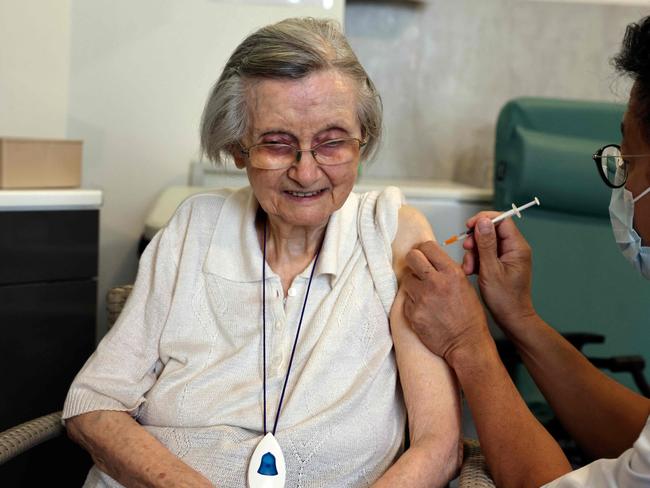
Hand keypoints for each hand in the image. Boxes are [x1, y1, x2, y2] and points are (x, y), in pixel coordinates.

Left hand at [402, 241, 490, 362]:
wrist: (466, 343)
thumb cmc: (469, 316)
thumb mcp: (465, 285)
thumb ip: (447, 270)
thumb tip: (430, 259)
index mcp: (451, 273)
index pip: (427, 246)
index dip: (425, 250)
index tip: (424, 255)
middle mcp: (435, 283)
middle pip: (412, 257)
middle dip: (414, 262)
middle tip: (418, 270)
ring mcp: (422, 298)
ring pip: (406, 278)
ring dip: (413, 284)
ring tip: (425, 294)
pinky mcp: (412, 313)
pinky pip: (406, 299)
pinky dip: (412, 302)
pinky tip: (424, 309)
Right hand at [461, 212, 535, 330]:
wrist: (511, 318)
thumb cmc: (505, 299)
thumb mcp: (490, 270)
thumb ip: (486, 244)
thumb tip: (483, 222)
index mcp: (517, 248)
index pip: (502, 220)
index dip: (484, 220)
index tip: (469, 226)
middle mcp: (514, 249)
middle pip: (492, 231)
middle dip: (476, 239)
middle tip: (467, 249)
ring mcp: (507, 257)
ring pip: (486, 243)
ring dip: (473, 253)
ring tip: (469, 267)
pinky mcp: (501, 264)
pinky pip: (485, 254)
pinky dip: (476, 260)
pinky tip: (471, 271)